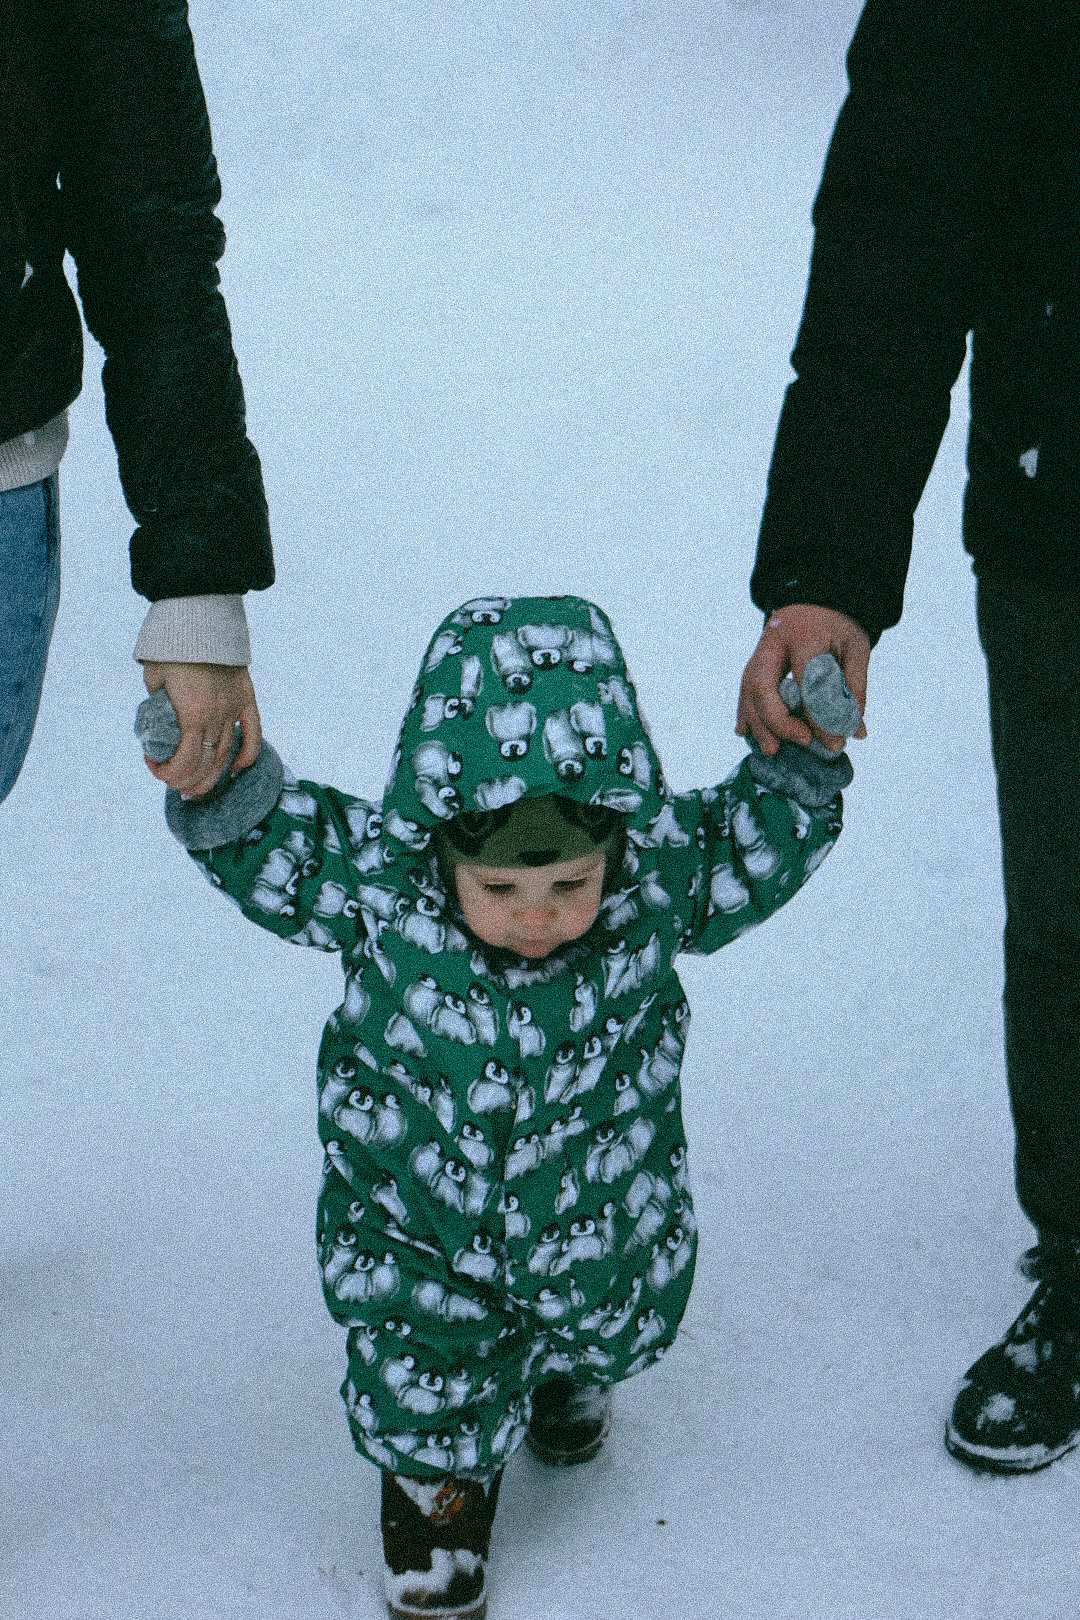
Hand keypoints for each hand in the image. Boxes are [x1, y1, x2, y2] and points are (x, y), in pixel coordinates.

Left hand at [141, 661, 261, 796]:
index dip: (167, 773)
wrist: (198, 618)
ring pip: (227, 755)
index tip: (155, 767)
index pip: (184, 761)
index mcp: (190, 714)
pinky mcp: (246, 697)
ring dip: (212, 776)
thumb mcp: (153, 680)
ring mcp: (233, 707)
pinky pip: (252, 734)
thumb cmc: (169, 648)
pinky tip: (235, 770)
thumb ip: (157, 706)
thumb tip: (158, 725)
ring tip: (200, 788)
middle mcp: (215, 716)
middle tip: (178, 789)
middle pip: (206, 764)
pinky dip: (246, 756)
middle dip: (189, 782)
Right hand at [736, 604, 869, 755]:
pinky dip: (745, 713)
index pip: (807, 680)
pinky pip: (743, 690)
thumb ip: (854, 687)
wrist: (816, 599)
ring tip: (771, 750)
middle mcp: (774, 642)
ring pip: (747, 690)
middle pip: (762, 685)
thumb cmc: (838, 625)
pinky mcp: (753, 662)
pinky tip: (745, 732)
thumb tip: (855, 731)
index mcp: (805, 634)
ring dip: (757, 723)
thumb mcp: (856, 648)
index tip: (833, 742)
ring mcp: (759, 651)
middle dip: (777, 720)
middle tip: (802, 741)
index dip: (818, 715)